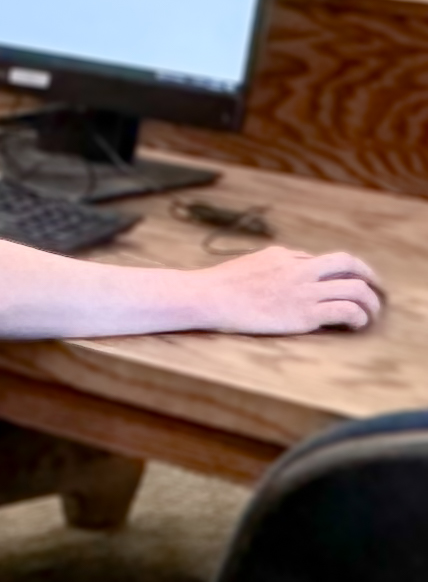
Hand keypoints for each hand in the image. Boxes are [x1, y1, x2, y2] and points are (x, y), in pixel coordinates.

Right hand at [191, 244, 382, 335]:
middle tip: (373, 289)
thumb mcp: (250, 263)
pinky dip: (358, 317)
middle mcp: (300, 269)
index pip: (322, 260)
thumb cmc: (219, 285)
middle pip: (348, 263)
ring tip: (371, 313)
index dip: (337, 272)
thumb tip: (292, 268)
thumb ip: (274, 264)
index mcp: (285, 255)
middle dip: (368, 276)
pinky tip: (356, 325)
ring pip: (355, 288)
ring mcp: (304, 291)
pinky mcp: (304, 313)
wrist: (207, 297)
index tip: (342, 283)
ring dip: (370, 301)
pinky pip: (346, 311)